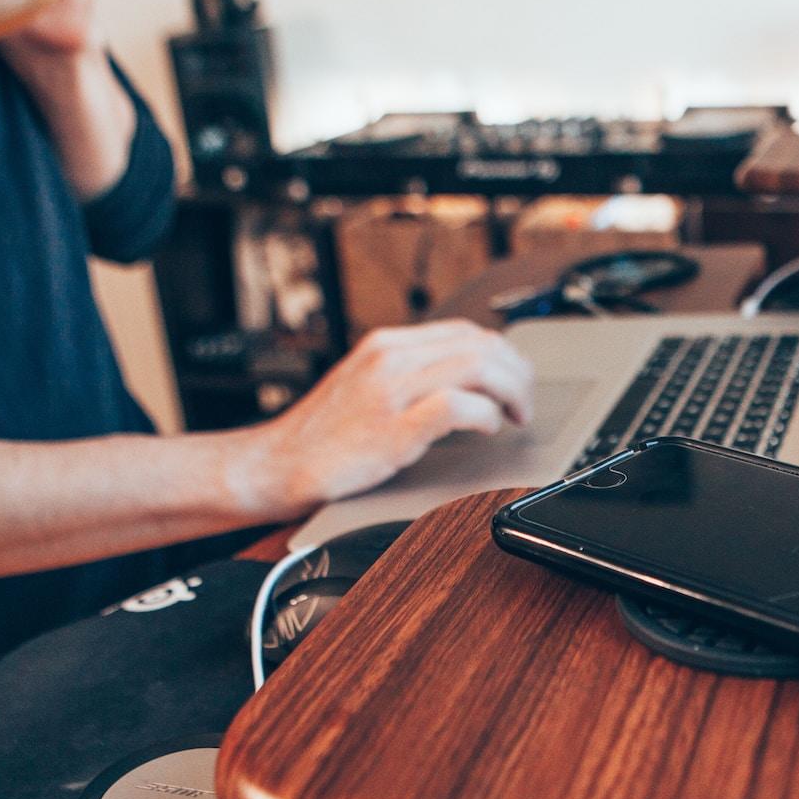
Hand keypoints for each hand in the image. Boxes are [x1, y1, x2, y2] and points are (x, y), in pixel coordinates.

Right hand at [242, 322, 536, 516]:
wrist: (274, 465)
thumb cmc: (322, 437)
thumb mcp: (366, 386)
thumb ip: (408, 376)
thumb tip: (465, 380)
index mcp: (386, 344)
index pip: (466, 332)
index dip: (503, 356)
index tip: (513, 382)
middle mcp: (390, 358)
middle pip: (481, 345)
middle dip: (517, 374)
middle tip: (523, 405)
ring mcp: (391, 391)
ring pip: (477, 367)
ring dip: (511, 392)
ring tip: (514, 417)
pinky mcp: (392, 428)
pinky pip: (457, 407)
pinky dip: (484, 416)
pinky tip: (487, 429)